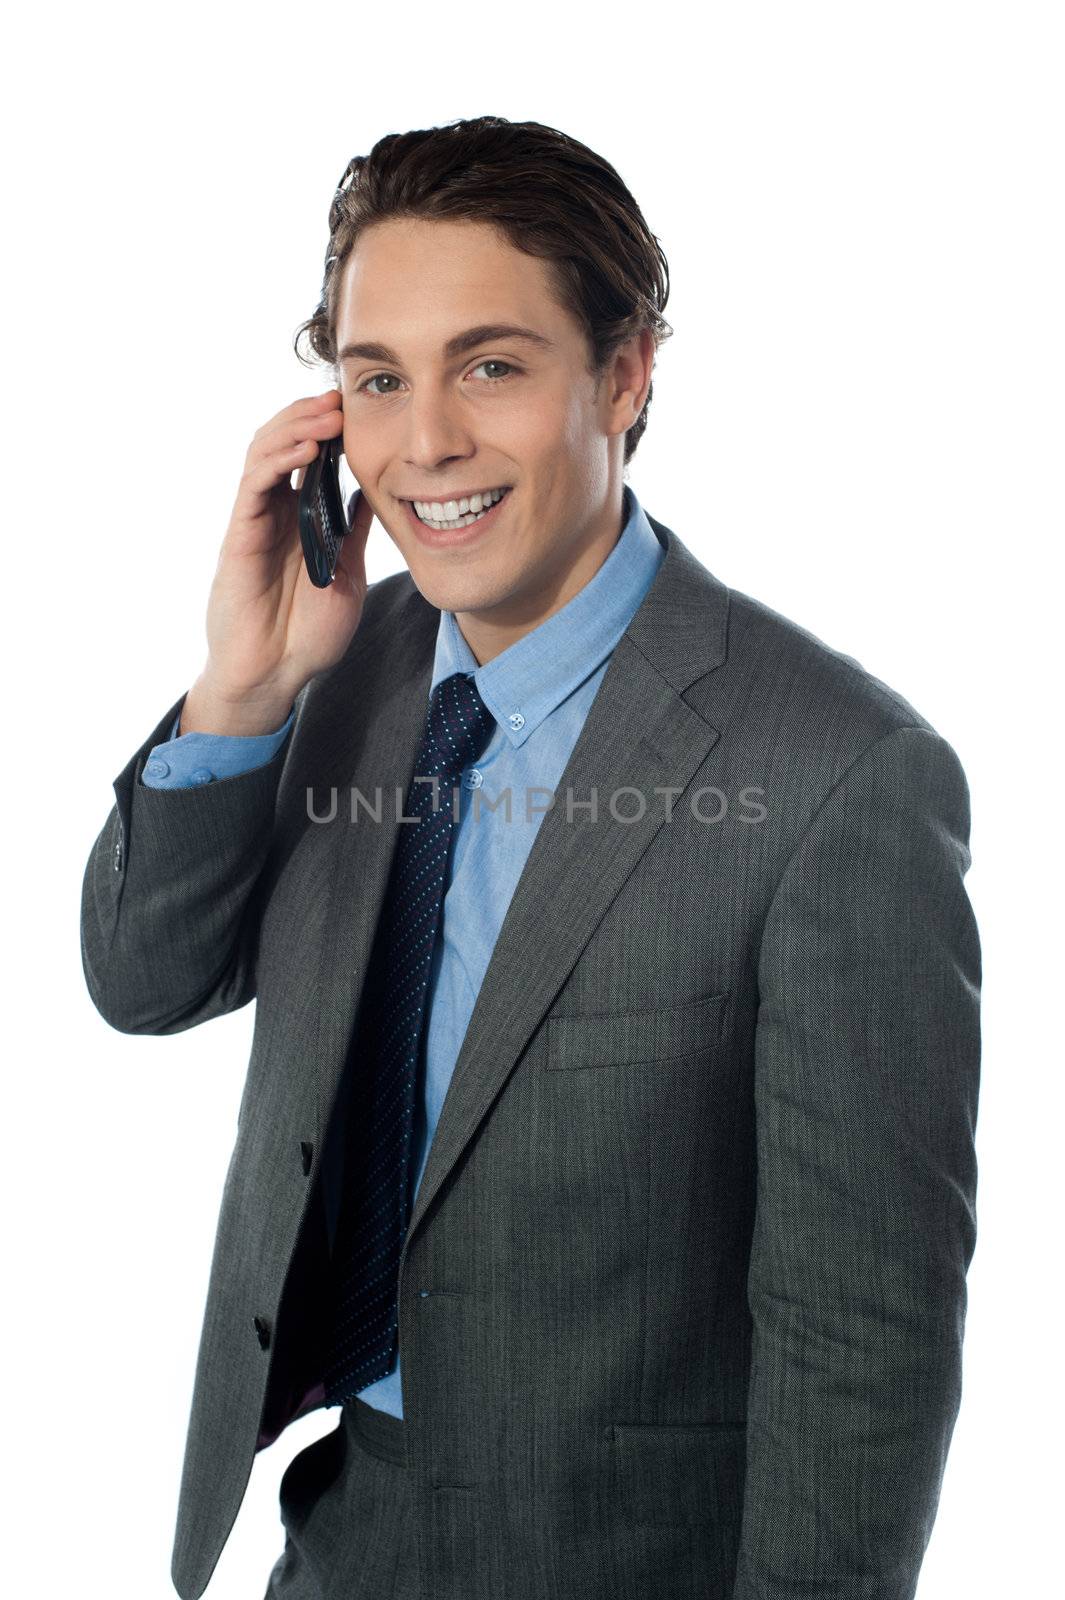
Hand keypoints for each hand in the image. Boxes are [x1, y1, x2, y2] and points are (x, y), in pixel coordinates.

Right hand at [195, 388, 371, 710]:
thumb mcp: (349, 574)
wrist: (275, 676)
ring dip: (296, 424)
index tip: (363, 407)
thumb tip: (378, 496)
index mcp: (301, 517)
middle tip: (345, 396)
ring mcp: (255, 520)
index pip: (311, 455)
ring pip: (265, 451)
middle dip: (313, 413)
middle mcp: (275, 511)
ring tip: (328, 410)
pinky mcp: (239, 535)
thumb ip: (355, 534)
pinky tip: (307, 445)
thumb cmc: (307, 634)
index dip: (331, 426)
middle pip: (285, 440)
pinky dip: (278, 458)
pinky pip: (255, 484)